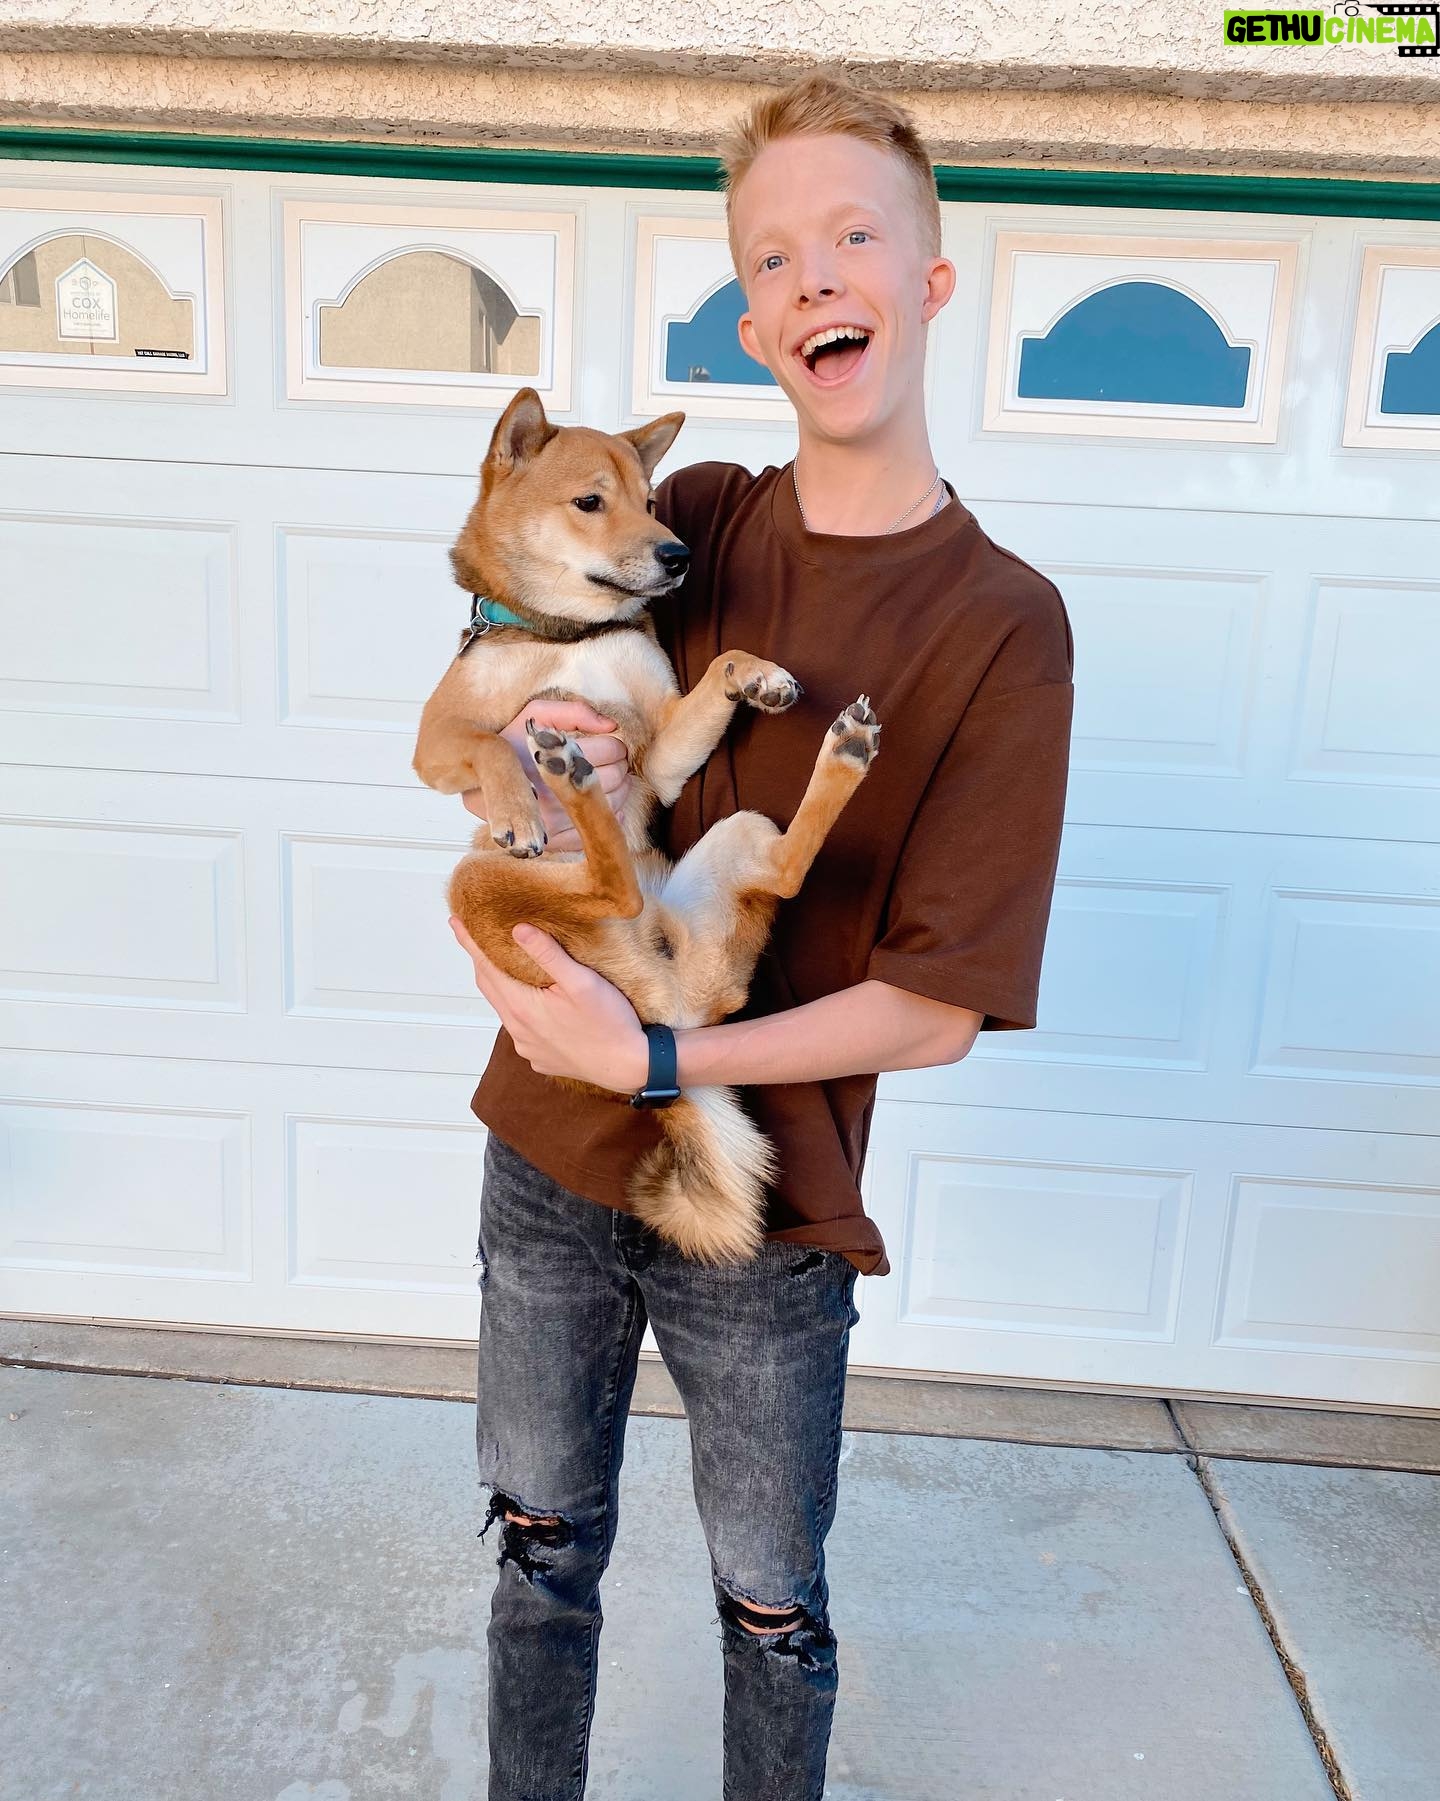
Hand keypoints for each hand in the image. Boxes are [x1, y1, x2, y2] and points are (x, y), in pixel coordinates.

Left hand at [450, 915, 648, 1092]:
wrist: (630, 1066)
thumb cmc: (610, 1023)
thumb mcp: (582, 982)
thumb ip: (548, 954)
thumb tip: (517, 929)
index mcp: (521, 1007)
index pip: (485, 967)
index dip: (469, 942)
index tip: (455, 921)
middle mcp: (517, 1030)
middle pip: (490, 987)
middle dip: (481, 961)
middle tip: (476, 936)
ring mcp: (527, 1047)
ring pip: (505, 1009)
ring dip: (502, 985)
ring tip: (506, 964)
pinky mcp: (541, 1058)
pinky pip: (521, 1029)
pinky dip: (520, 1008)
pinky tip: (535, 1000)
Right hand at [462, 699, 630, 854]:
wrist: (481, 782)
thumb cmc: (513, 744)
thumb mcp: (536, 715)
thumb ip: (574, 712)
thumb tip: (610, 725)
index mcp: (549, 758)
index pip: (607, 750)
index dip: (615, 745)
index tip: (610, 743)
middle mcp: (550, 794)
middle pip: (613, 778)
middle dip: (619, 765)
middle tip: (612, 760)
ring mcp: (552, 822)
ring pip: (611, 804)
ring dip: (619, 788)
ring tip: (605, 776)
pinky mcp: (554, 841)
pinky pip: (598, 827)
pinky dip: (607, 813)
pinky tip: (595, 800)